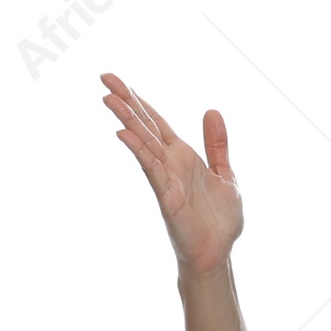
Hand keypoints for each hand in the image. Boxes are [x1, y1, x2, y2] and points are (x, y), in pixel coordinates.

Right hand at [99, 74, 242, 276]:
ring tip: (109, 98)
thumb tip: (211, 110)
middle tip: (104, 77)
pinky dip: (139, 151)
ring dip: (127, 120)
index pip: (157, 123)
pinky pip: (151, 170)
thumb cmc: (219, 220)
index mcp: (183, 156)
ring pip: (143, 143)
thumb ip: (217, 144)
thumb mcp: (226, 174)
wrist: (218, 253)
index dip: (140, 101)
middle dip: (126, 101)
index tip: (121, 83)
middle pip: (144, 126)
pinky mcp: (166, 197)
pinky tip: (124, 134)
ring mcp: (165, 179)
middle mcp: (170, 164)